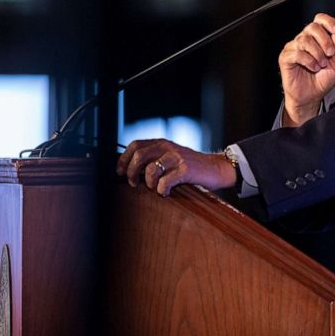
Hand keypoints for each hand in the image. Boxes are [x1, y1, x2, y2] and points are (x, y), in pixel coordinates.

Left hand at [115, 138, 235, 196]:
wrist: (215, 169)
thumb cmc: (189, 167)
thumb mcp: (170, 157)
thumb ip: (153, 158)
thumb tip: (128, 169)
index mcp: (162, 143)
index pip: (135, 145)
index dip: (123, 159)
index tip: (120, 172)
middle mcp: (168, 147)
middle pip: (139, 155)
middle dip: (131, 172)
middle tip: (134, 183)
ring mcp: (177, 157)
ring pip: (150, 170)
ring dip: (148, 183)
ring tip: (155, 188)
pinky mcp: (185, 169)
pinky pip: (165, 182)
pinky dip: (162, 190)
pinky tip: (166, 192)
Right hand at [278, 13, 334, 125]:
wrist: (311, 97)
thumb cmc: (322, 80)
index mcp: (317, 38)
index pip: (319, 19)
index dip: (328, 21)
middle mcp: (304, 39)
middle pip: (313, 27)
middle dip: (325, 40)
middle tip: (330, 54)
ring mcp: (294, 47)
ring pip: (304, 39)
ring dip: (317, 53)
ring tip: (321, 65)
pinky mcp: (286, 57)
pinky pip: (296, 53)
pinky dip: (308, 60)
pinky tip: (313, 68)